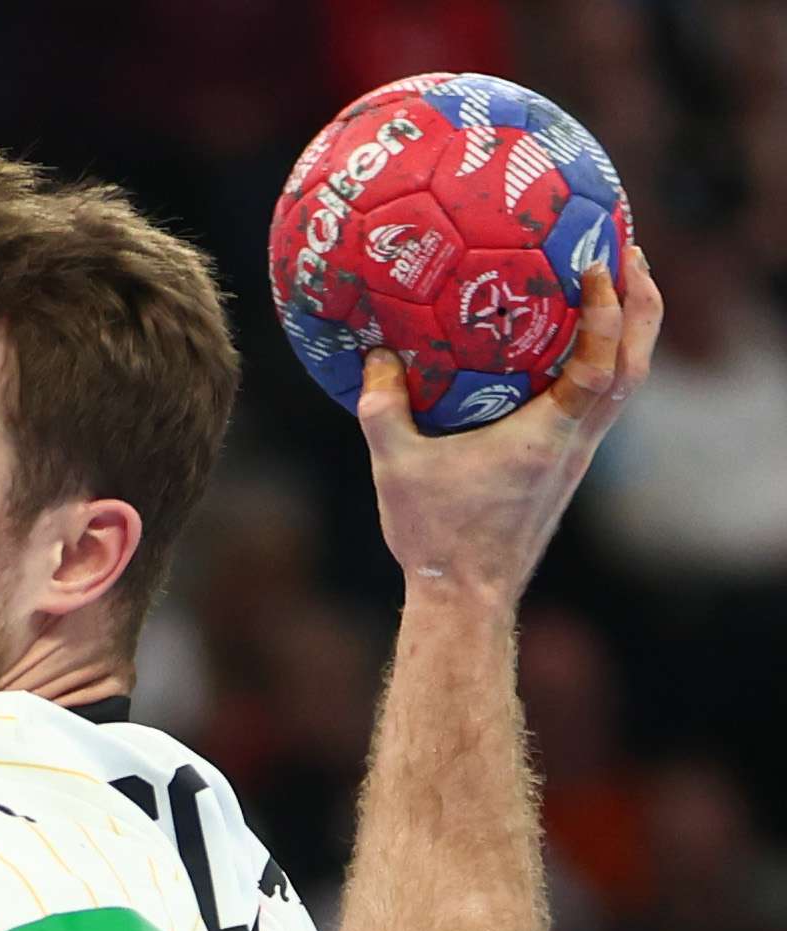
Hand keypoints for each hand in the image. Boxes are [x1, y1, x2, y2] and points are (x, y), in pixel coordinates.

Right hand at [357, 243, 663, 614]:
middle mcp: (575, 442)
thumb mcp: (396, 466)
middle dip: (642, 305)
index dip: (609, 312)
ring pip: (626, 384)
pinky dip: (603, 360)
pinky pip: (599, 400)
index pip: (600, 366)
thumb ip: (381, 408)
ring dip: (631, 331)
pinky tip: (574, 344)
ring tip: (617, 284)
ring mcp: (576, 454)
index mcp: (547, 438)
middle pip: (634, 365)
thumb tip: (374, 355)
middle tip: (629, 250)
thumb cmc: (436, 534)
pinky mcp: (565, 464)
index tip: (599, 263)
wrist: (467, 593)